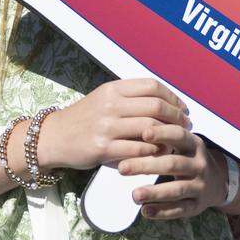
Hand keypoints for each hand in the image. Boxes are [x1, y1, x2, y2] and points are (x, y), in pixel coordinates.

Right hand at [34, 79, 189, 172]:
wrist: (54, 137)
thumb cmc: (84, 118)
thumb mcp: (104, 98)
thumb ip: (130, 97)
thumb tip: (165, 102)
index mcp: (113, 89)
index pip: (152, 86)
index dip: (173, 97)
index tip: (183, 108)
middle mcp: (111, 105)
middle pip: (156, 106)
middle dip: (176, 117)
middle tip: (186, 126)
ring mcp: (106, 127)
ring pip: (150, 128)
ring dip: (169, 136)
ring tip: (177, 141)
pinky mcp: (103, 149)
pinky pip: (137, 150)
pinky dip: (154, 152)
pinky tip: (160, 153)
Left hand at [126, 131, 219, 220]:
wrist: (218, 182)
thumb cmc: (189, 157)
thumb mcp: (184, 144)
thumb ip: (164, 138)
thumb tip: (133, 129)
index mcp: (194, 145)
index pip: (179, 136)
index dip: (162, 134)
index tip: (143, 133)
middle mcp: (199, 165)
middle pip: (173, 164)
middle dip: (147, 165)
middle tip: (122, 168)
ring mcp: (200, 186)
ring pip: (177, 189)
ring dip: (155, 192)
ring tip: (134, 195)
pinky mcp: (197, 206)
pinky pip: (180, 210)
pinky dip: (162, 211)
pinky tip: (145, 211)